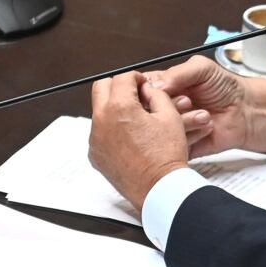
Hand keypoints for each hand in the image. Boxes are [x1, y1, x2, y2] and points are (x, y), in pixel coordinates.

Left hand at [87, 72, 190, 210]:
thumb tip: (147, 89)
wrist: (159, 189)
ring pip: (99, 111)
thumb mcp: (170, 116)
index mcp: (120, 107)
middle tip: (133, 94)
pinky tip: (130, 139)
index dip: (136, 77)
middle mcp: (102, 121)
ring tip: (135, 120)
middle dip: (118, 86)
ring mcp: (95, 139)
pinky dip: (111, 130)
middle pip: (101, 87)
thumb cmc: (166, 157)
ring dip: (114, 109)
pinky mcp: (95, 155)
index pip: (122, 77)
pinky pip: (99, 134)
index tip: (142, 83)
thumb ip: (156, 94)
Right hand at [143, 54, 265, 156]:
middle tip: (188, 101)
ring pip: (162, 130)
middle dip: (169, 106)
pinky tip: (206, 125)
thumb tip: (156, 84)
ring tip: (203, 114)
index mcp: (164, 87)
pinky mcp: (182, 145)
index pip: (142, 90)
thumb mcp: (202, 69)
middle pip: (149, 113)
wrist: (246, 111)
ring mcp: (173, 128)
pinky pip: (176, 146)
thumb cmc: (225, 87)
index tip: (158, 91)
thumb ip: (178, 73)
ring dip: (184, 121)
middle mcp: (165, 109)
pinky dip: (192, 135)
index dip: (147, 92)